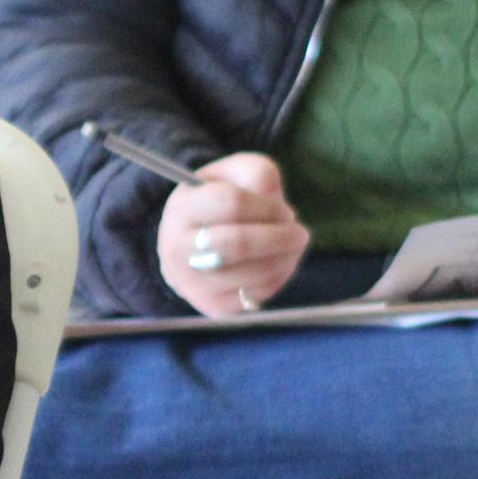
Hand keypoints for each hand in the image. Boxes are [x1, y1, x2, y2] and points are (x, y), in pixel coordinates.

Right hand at [156, 153, 312, 317]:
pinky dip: (280, 277)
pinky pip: (259, 294)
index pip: (230, 202)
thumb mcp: (230, 176)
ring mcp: (193, 282)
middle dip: (280, 236)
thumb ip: (255, 172)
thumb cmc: (216, 206)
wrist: (188, 251)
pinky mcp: (213, 306)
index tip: (284, 210)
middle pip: (240, 242)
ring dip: (287, 257)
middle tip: (299, 232)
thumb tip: (270, 194)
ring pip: (255, 272)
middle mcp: (178, 248)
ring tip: (293, 246)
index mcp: (181, 209)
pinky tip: (280, 263)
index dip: (267, 206)